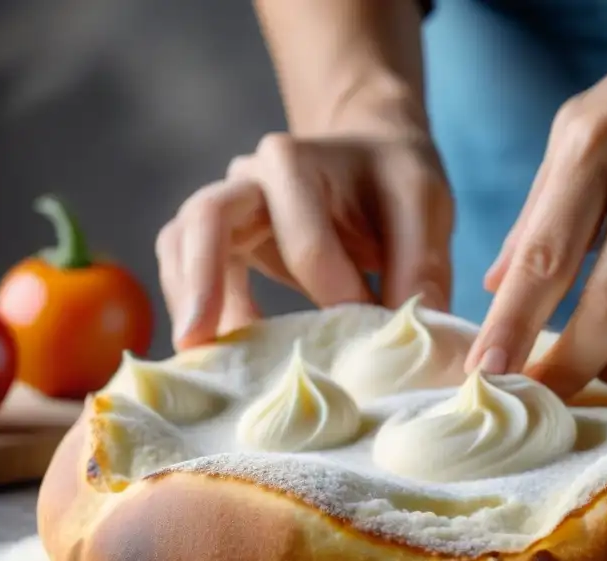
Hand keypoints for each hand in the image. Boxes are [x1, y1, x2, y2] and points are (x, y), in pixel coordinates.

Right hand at [157, 132, 452, 349]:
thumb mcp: (425, 207)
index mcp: (298, 160)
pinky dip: (198, 307)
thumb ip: (423, 268)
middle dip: (202, 281)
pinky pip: (188, 267)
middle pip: (207, 219)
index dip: (335, 295)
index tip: (369, 333)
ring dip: (187, 298)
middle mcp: (251, 177)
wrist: (371, 159)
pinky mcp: (224, 240)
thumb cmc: (395, 183)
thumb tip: (420, 337)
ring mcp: (230, 206)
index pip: (304, 240)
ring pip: (181, 242)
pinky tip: (226, 349)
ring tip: (200, 356)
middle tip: (200, 341)